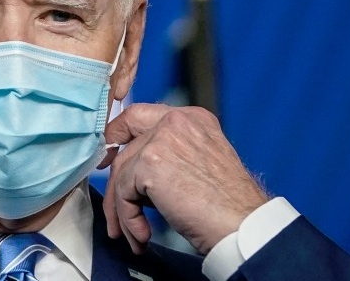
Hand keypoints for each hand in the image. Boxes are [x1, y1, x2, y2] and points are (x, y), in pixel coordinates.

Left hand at [99, 104, 267, 253]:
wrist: (242, 225)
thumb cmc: (227, 206)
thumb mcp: (198, 165)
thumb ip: (168, 155)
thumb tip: (128, 172)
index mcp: (191, 119)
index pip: (138, 116)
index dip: (116, 136)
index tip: (106, 160)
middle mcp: (176, 122)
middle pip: (126, 151)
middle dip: (118, 189)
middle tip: (117, 217)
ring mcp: (162, 139)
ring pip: (122, 175)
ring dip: (122, 210)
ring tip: (133, 234)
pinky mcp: (150, 162)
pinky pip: (123, 192)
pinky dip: (129, 218)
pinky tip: (142, 234)